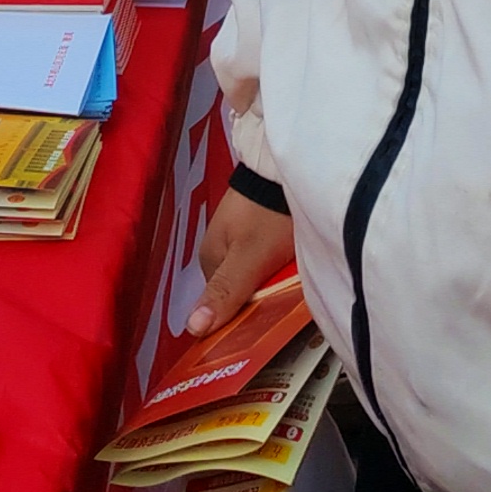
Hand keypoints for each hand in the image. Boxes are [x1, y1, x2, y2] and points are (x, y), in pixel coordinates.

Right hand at [182, 187, 296, 337]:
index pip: (224, 305)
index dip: (246, 317)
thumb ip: (225, 292)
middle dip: (264, 296)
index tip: (269, 322)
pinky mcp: (262, 223)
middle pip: (242, 288)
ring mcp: (241, 233)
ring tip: (297, 280)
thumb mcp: (247, 258)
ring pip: (258, 271)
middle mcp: (221, 247)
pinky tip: (297, 262)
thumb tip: (192, 327)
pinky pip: (270, 254)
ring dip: (276, 279)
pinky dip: (283, 260)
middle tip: (288, 297)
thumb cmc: (269, 212)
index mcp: (209, 258)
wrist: (291, 164)